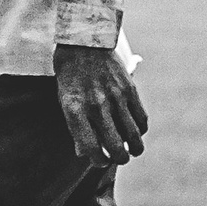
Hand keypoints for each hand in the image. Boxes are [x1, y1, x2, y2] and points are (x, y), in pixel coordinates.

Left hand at [57, 45, 147, 170]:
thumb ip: (76, 128)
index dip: (97, 160)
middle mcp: (96, 106)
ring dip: (134, 149)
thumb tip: (85, 153)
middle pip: (116, 147)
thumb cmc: (70, 77)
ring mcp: (115, 97)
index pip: (91, 148)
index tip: (99, 159)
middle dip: (118, 159)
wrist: (83, 44)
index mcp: (75, 110)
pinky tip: (134, 131)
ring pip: (133, 137)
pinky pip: (142, 120)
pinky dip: (140, 131)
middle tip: (117, 157)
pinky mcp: (130, 90)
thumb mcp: (65, 102)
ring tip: (130, 150)